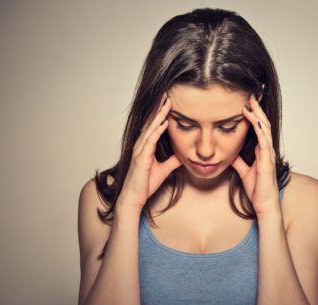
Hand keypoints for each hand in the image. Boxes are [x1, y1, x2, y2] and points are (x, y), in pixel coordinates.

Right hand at [118, 93, 181, 212]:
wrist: (134, 198)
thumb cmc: (145, 184)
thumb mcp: (164, 169)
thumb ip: (172, 161)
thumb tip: (183, 155)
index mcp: (145, 146)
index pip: (154, 125)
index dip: (161, 113)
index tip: (169, 101)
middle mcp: (141, 145)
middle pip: (151, 122)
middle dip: (159, 108)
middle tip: (167, 94)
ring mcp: (139, 150)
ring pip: (150, 128)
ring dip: (159, 115)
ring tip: (167, 102)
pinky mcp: (141, 158)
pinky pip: (150, 141)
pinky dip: (157, 131)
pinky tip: (164, 123)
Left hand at [231, 94, 279, 217]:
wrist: (263, 205)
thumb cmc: (257, 189)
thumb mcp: (243, 171)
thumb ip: (238, 161)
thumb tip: (229, 153)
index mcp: (262, 150)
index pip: (259, 128)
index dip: (254, 115)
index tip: (246, 102)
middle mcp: (267, 150)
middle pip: (263, 124)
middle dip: (257, 109)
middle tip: (250, 95)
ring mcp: (268, 155)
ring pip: (264, 130)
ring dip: (257, 115)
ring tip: (250, 103)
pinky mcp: (267, 162)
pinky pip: (264, 142)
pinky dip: (259, 131)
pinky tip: (254, 121)